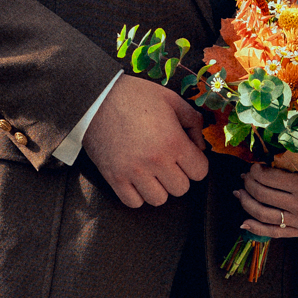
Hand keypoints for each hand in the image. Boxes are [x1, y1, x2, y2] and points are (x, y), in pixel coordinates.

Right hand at [84, 77, 209, 207]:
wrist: (96, 97)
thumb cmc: (135, 95)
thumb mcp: (171, 99)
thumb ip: (193, 121)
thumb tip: (201, 146)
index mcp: (173, 141)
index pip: (200, 172)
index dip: (196, 164)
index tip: (187, 156)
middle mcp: (155, 161)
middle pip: (181, 188)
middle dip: (178, 176)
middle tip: (168, 162)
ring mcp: (133, 172)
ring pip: (159, 199)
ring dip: (159, 188)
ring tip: (152, 172)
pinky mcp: (114, 177)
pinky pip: (134, 202)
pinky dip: (137, 194)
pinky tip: (137, 179)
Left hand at [238, 160, 297, 239]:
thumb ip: (296, 167)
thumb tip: (269, 166)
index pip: (268, 178)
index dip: (256, 171)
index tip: (254, 166)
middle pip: (262, 195)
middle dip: (249, 184)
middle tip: (245, 177)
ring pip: (263, 214)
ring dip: (247, 203)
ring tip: (240, 194)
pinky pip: (274, 233)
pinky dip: (256, 228)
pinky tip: (244, 222)